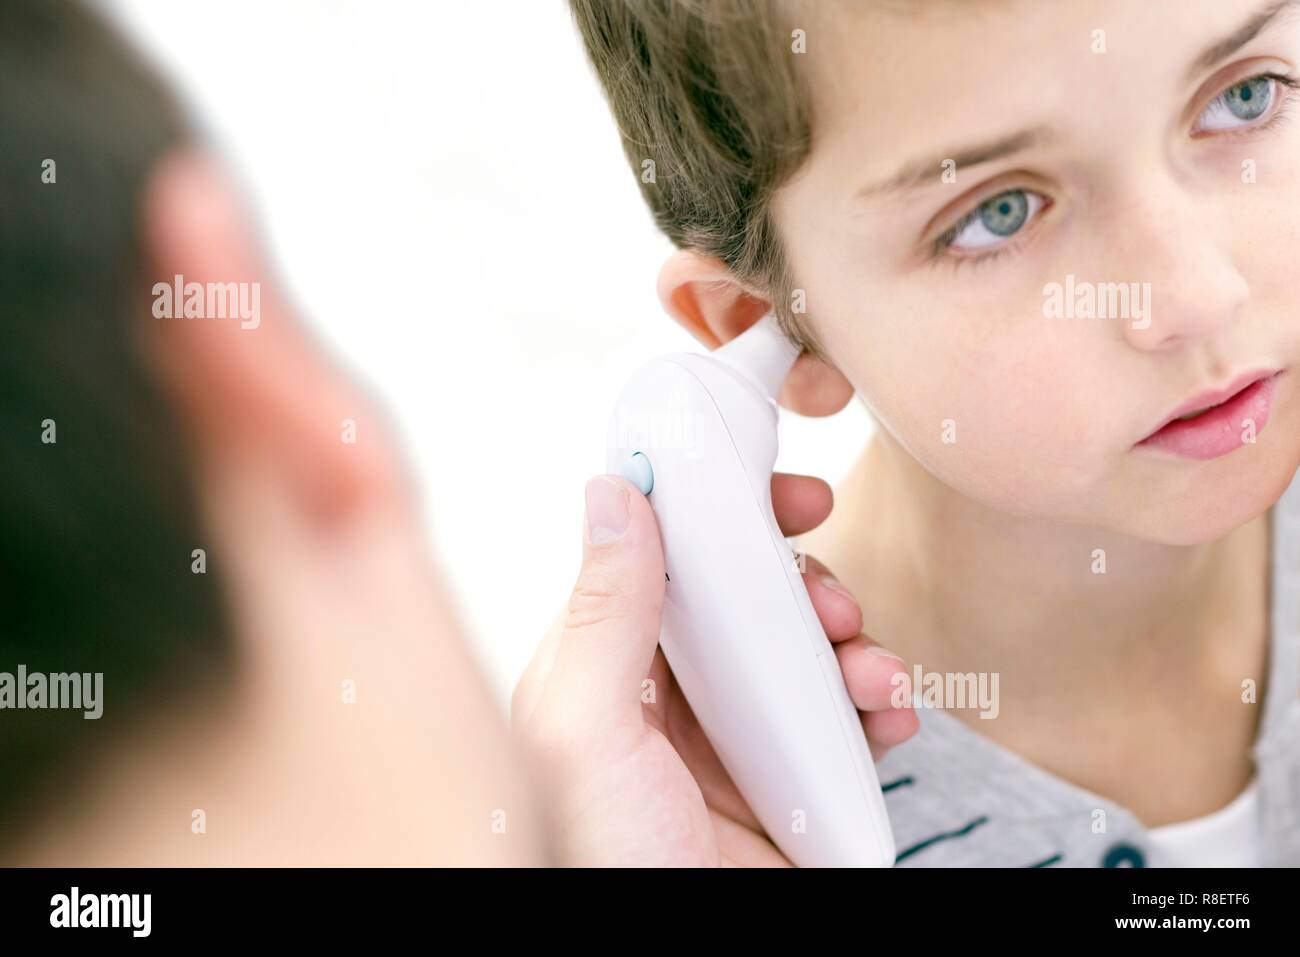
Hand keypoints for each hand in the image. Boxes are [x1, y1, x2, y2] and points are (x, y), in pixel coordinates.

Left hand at [511, 472, 918, 865]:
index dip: (723, 515)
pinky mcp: (792, 783)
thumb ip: (604, 612)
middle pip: (750, 598)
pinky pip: (848, 718)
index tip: (779, 492)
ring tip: (869, 671)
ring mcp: (738, 739)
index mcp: (610, 668)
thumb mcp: (586, 733)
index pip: (666, 559)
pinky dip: (881, 703)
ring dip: (854, 643)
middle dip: (804, 584)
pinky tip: (889, 712)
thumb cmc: (601, 864)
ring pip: (808, 650)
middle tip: (830, 598)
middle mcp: (674, 695)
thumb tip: (614, 491)